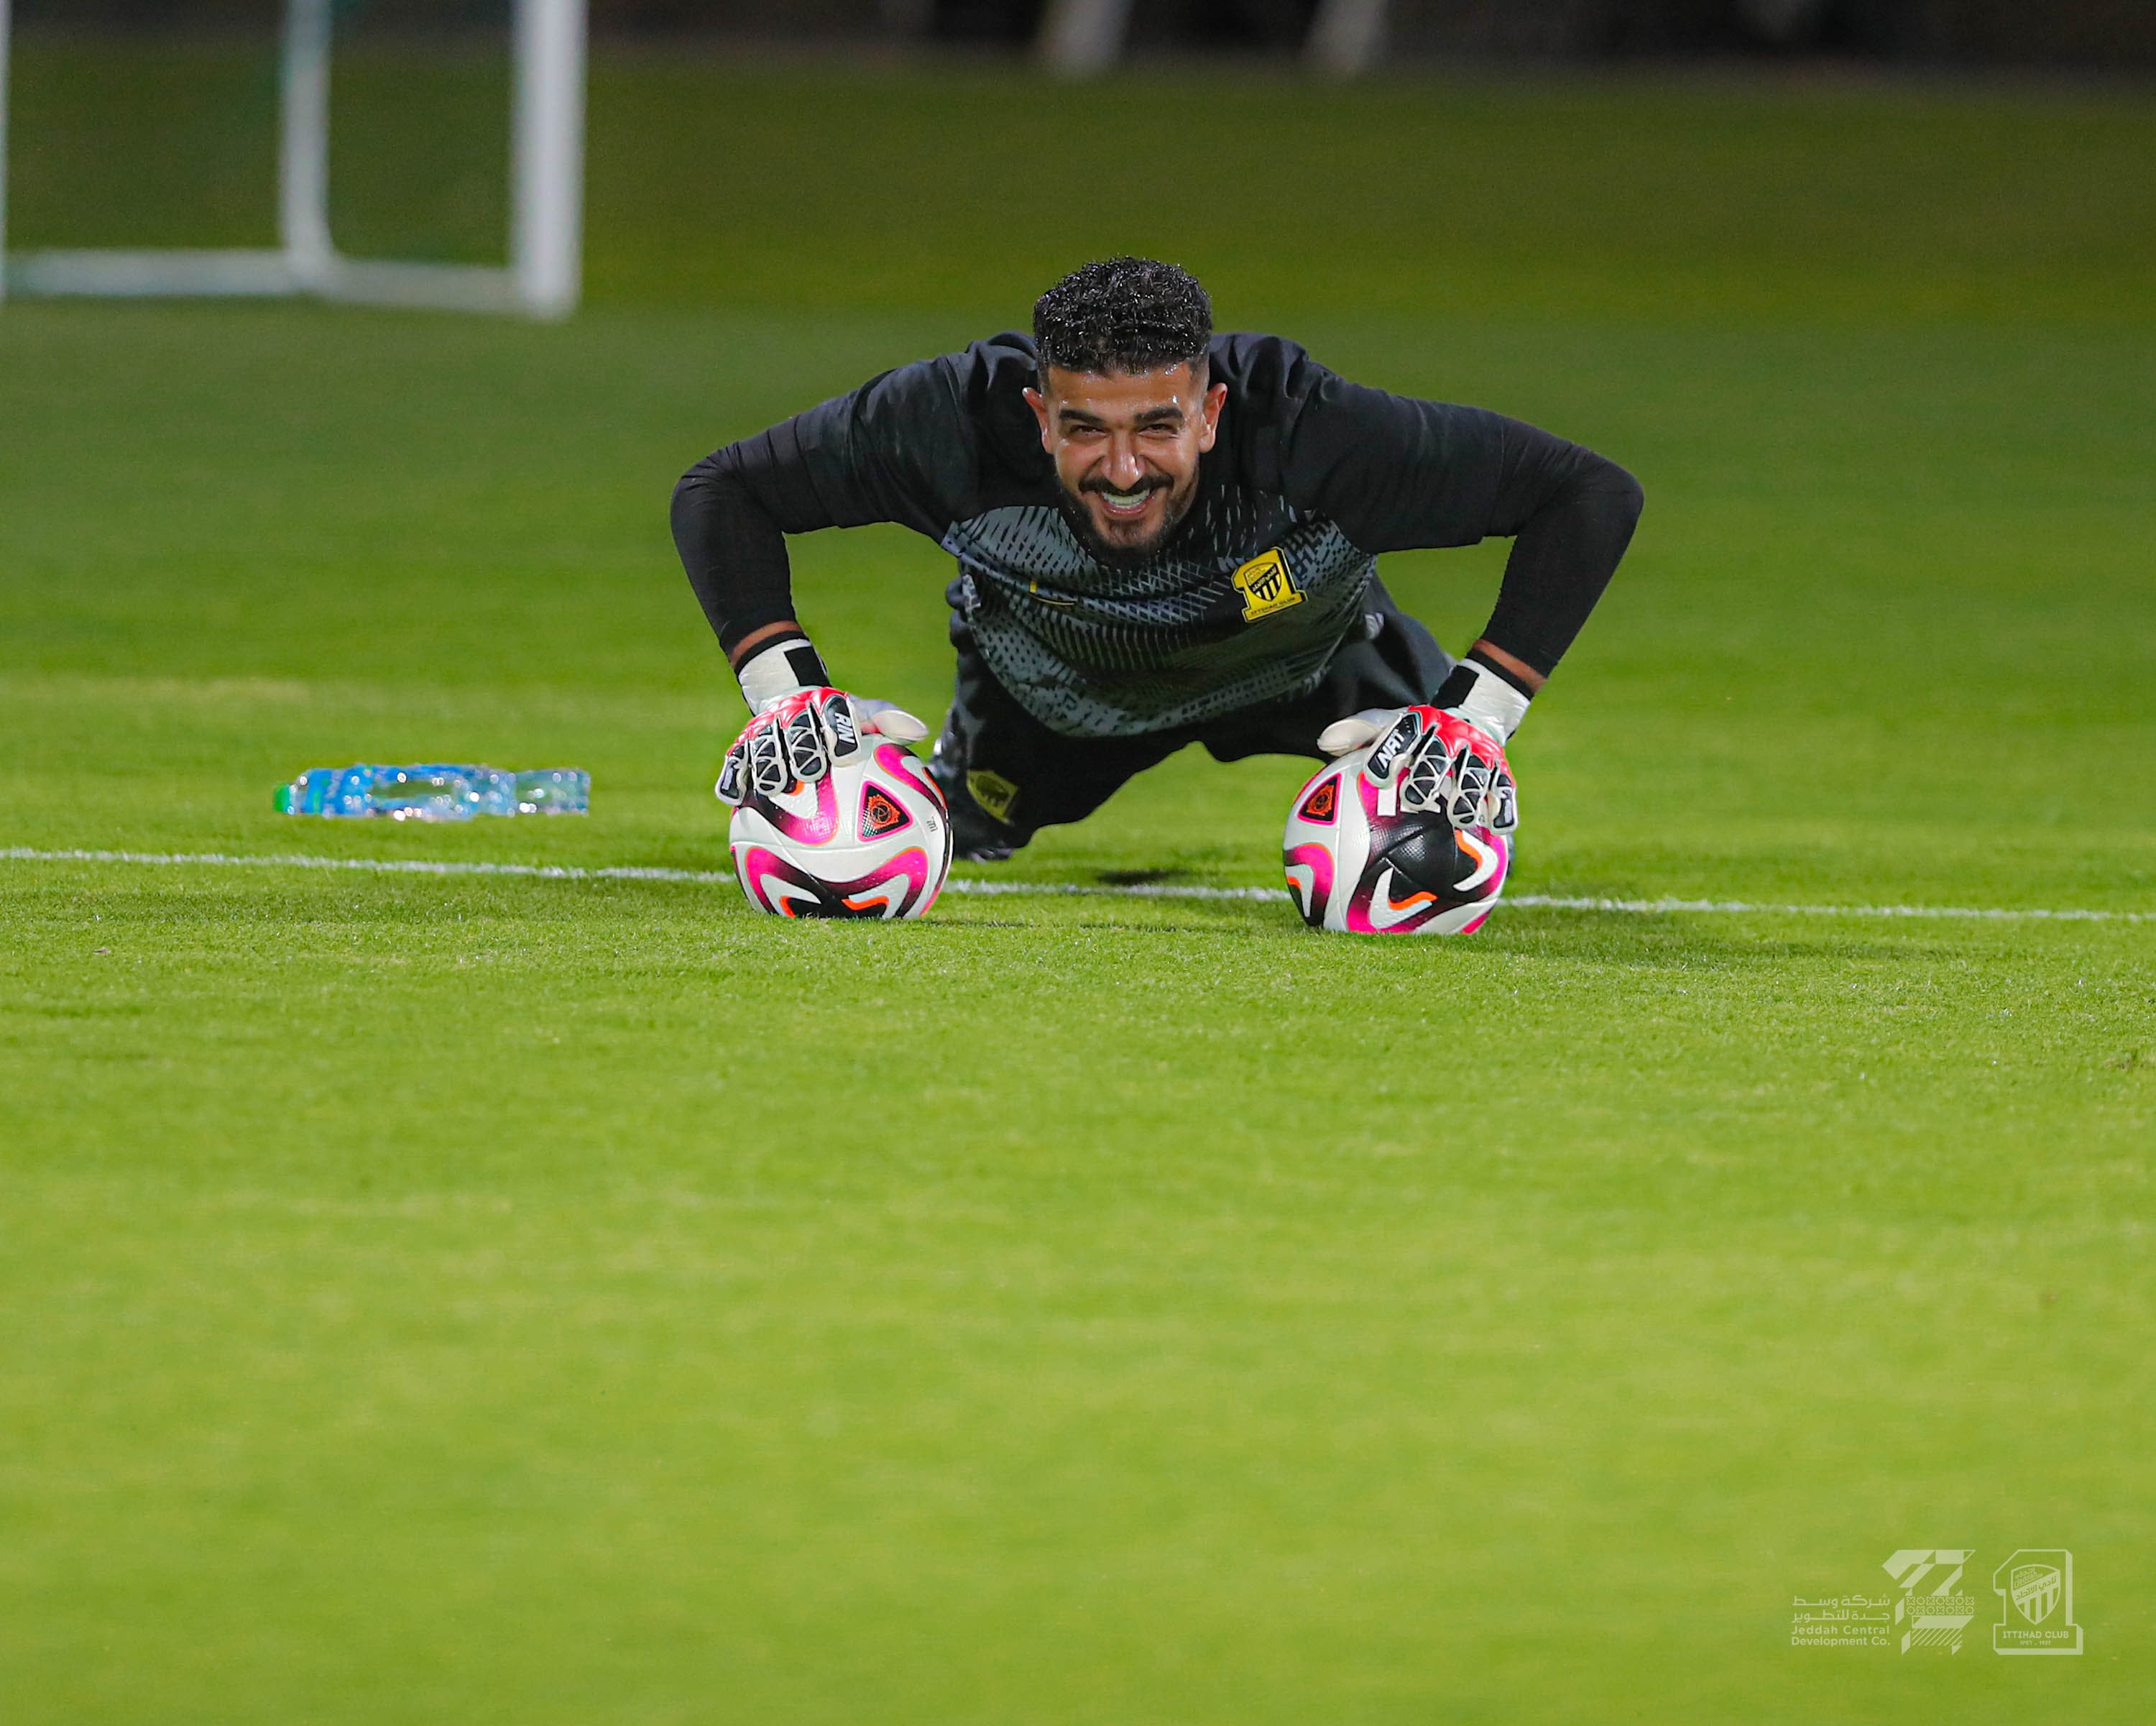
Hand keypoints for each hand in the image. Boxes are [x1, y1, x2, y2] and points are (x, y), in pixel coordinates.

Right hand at [715, 687, 928, 805]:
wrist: (791, 700)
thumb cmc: (839, 720)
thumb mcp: (864, 715)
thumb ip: (888, 722)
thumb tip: (921, 731)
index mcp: (825, 705)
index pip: (835, 713)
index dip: (839, 731)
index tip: (847, 753)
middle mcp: (792, 714)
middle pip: (795, 729)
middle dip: (802, 748)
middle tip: (810, 771)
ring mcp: (764, 730)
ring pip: (762, 745)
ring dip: (768, 764)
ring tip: (773, 787)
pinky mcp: (741, 746)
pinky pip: (733, 763)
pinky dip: (731, 778)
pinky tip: (732, 799)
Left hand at [1317, 705, 1518, 832]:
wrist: (1475, 716)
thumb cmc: (1417, 733)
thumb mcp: (1389, 724)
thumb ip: (1357, 733)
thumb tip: (1323, 742)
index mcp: (1419, 724)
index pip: (1400, 733)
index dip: (1388, 752)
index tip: (1375, 776)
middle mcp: (1450, 736)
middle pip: (1440, 753)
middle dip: (1428, 774)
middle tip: (1416, 799)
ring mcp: (1478, 754)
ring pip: (1475, 773)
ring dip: (1468, 795)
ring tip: (1460, 819)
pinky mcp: (1502, 771)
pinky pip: (1506, 790)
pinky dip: (1503, 809)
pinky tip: (1498, 831)